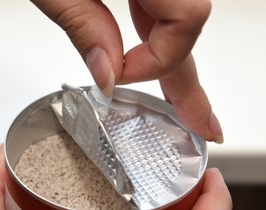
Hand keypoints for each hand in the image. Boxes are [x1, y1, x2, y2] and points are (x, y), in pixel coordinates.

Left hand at [30, 0, 222, 143]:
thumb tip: (108, 76)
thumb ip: (84, 27)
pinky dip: (158, 36)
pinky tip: (149, 57)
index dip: (156, 59)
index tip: (117, 77)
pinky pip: (160, 6)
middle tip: (202, 121)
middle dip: (188, 80)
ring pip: (179, 17)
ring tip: (181, 100)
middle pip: (189, 24)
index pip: (186, 18)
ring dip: (173, 60)